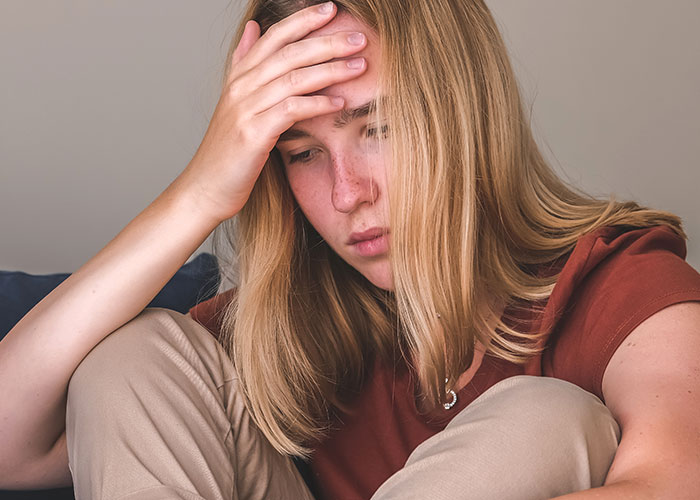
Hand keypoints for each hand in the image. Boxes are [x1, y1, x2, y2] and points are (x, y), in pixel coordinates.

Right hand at [176, 2, 367, 222]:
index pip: (274, 36)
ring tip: (360, 65)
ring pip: (293, 78)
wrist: (205, 188)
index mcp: (239, 76)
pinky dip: (318, 104)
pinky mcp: (253, 134)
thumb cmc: (227, 150)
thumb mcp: (235, 102)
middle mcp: (241, 87)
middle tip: (359, 37)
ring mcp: (245, 109)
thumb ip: (245, 64)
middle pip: (289, 53)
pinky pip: (291, 110)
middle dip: (327, 41)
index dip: (303, 20)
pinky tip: (341, 103)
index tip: (332, 9)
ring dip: (331, 70)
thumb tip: (254, 29)